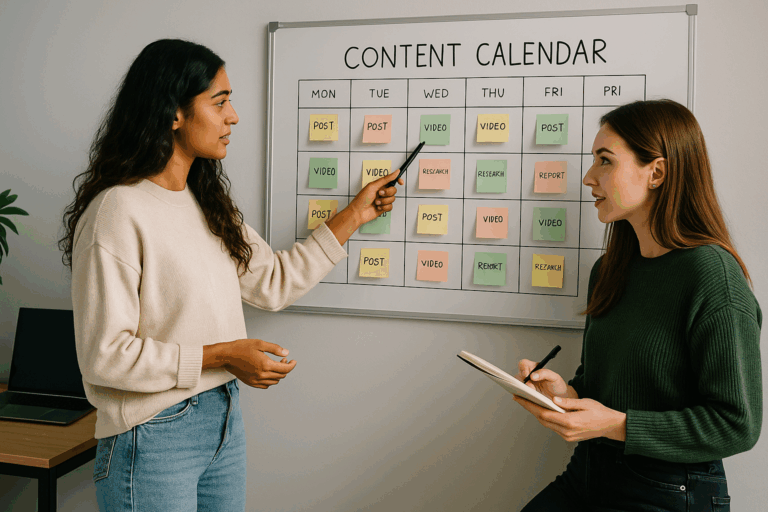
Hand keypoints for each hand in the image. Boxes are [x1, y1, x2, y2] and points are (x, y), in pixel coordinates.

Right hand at [223, 338, 296, 388]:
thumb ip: (275, 349)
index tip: (293, 361)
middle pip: (281, 376)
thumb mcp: (260, 343)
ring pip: (274, 382)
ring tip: (275, 365)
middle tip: (283, 360)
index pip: (285, 369)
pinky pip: (265, 385)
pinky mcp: (251, 383)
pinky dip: (270, 380)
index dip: (292, 365)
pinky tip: (268, 373)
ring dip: (278, 374)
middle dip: (285, 368)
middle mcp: (261, 375)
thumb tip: (286, 353)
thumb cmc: (242, 347)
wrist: (226, 356)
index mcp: (265, 365)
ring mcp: (256, 380)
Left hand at [347, 172, 403, 225]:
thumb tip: (396, 172)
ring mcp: (383, 200)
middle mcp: (382, 192)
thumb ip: (385, 179)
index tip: (401, 182)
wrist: (358, 212)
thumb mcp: (373, 186)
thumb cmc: (361, 199)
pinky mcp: (384, 208)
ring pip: (392, 199)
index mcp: (379, 185)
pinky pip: (390, 207)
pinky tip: (378, 207)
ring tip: (376, 202)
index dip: (397, 180)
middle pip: (393, 190)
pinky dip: (384, 207)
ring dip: (384, 201)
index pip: (391, 180)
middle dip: (387, 193)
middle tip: (379, 194)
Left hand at [512, 394, 626, 441]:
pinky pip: (553, 427)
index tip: (520, 398)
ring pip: (546, 423)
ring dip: (536, 413)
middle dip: (529, 408)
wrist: (611, 426)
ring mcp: (567, 436)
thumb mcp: (585, 403)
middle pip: (542, 419)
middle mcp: (567, 431)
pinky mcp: (568, 437)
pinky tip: (541, 409)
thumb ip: (568, 402)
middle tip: (519, 398)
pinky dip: (545, 418)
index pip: (544, 413)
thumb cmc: (600, 412)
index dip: (530, 405)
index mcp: (570, 422)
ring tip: (527, 402)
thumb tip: (554, 399)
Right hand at [514, 359, 569, 400]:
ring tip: (529, 394)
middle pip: (518, 376)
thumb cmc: (557, 386)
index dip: (523, 369)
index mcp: (534, 368)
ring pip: (517, 386)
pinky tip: (526, 398)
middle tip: (530, 388)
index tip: (526, 375)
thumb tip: (532, 376)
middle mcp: (528, 376)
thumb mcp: (554, 377)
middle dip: (522, 382)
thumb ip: (544, 373)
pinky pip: (519, 395)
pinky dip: (520, 396)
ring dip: (521, 390)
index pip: (523, 364)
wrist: (561, 399)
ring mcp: (526, 386)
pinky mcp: (525, 395)